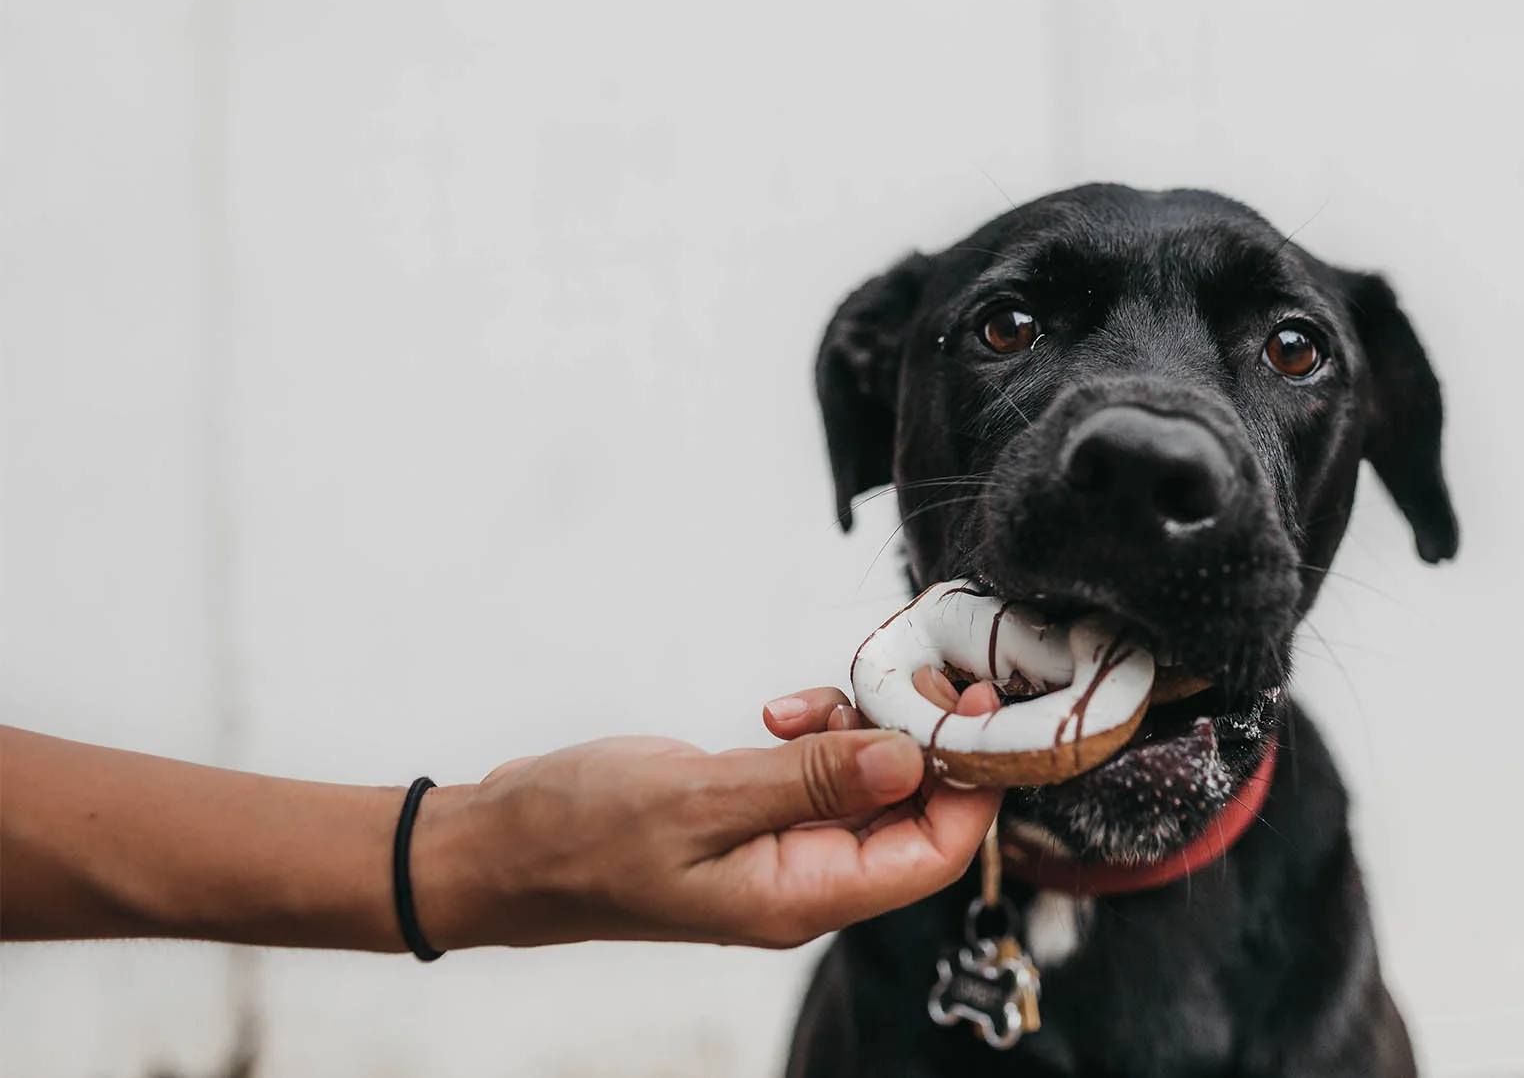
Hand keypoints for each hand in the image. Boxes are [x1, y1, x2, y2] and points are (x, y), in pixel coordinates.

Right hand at [411, 672, 1000, 949]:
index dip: (973, 784)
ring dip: (863, 729)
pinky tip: (778, 711)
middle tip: (907, 675)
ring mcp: (781, 849)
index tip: (978, 708)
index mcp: (802, 898)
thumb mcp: (701, 799)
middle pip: (915, 815)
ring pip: (869, 784)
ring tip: (812, 698)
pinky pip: (822, 773)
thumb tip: (912, 757)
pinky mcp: (756, 816)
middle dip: (923, 741)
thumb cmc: (578, 835)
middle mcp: (805, 881)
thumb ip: (812, 779)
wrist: (495, 847)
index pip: (935, 853)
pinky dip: (818, 732)